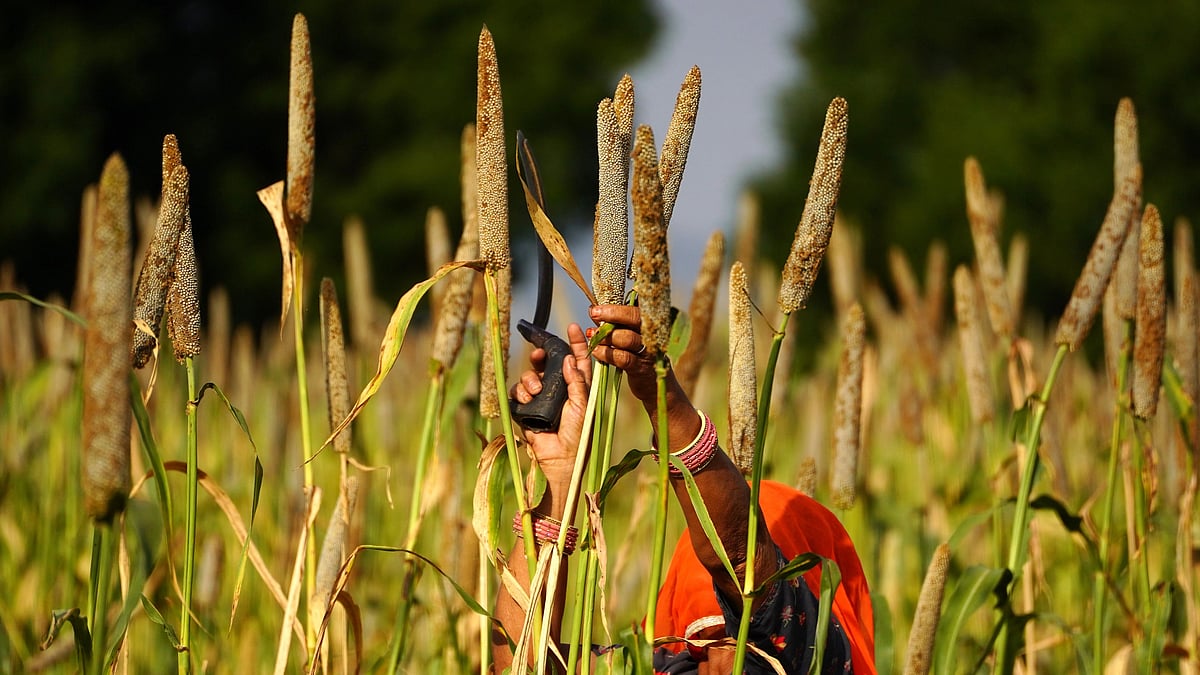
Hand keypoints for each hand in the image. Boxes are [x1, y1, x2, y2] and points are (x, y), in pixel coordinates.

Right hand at [510, 323, 591, 484]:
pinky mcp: (526, 407)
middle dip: (540, 355)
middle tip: (537, 354)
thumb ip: (577, 381)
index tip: (573, 326)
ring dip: (530, 379)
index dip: (576, 342)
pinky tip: (527, 400)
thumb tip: (569, 358)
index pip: (577, 358)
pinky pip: (517, 391)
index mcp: (577, 385)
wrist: (561, 458)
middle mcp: (559, 388)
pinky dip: (520, 392)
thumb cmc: (578, 434)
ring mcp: (541, 397)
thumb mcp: (583, 405)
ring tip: (536, 392)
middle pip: (547, 362)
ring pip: (530, 375)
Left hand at [585, 304, 666, 404]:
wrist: (655, 386)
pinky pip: (623, 358)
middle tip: (594, 314)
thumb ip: (618, 326)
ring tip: (592, 336)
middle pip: (635, 318)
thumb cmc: (639, 358)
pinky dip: (607, 353)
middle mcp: (653, 334)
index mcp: (651, 324)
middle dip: (612, 314)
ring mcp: (649, 351)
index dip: (616, 307)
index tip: (596, 308)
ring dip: (607, 336)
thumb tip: (597, 312)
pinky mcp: (642, 368)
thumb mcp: (631, 339)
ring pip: (628, 338)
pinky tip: (597, 351)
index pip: (636, 309)